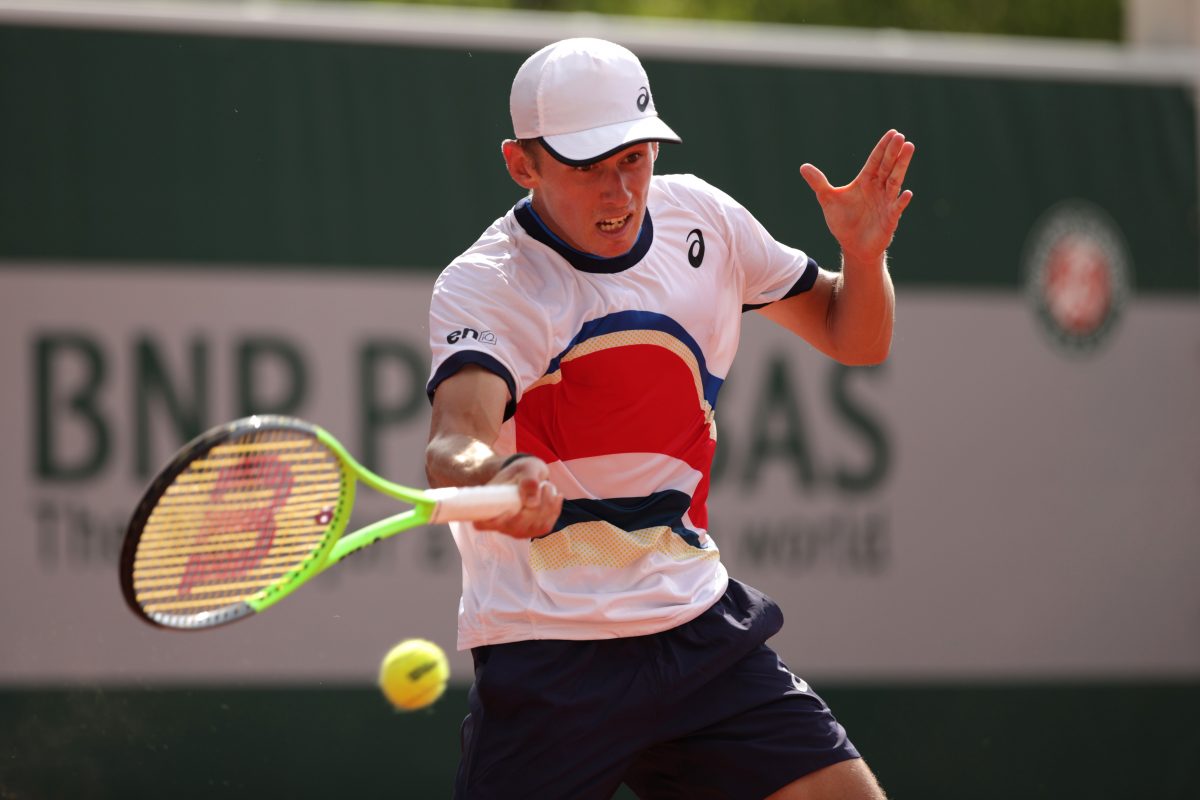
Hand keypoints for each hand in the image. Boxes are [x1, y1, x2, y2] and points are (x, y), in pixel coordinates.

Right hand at [475, 455, 561, 538]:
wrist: (528, 475)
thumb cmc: (521, 471)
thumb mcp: (525, 469)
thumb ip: (528, 481)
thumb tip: (532, 503)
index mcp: (489, 507)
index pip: (483, 523)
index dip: (492, 522)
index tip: (506, 510)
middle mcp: (501, 524)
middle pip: (518, 525)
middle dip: (535, 507)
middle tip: (544, 486)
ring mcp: (517, 530)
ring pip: (534, 526)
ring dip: (547, 506)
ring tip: (548, 486)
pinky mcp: (532, 531)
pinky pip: (545, 526)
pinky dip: (554, 511)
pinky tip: (556, 497)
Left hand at [800, 129, 914, 263]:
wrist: (852, 245)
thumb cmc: (843, 221)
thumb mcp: (828, 200)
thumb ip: (819, 183)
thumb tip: (803, 167)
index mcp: (865, 182)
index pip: (875, 161)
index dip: (883, 147)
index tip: (893, 133)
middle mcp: (878, 189)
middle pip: (887, 167)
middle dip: (894, 152)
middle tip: (901, 137)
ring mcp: (886, 203)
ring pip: (895, 181)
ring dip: (901, 167)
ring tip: (909, 150)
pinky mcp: (889, 219)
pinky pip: (896, 208)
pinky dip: (901, 201)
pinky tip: (906, 193)